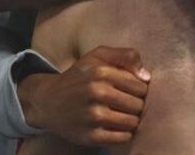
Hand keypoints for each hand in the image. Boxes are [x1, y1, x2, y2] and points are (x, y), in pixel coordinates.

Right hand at [17, 46, 150, 146]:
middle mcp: (97, 93)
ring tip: (122, 115)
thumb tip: (146, 76)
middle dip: (136, 105)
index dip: (140, 89)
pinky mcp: (90, 136)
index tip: (131, 90)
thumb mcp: (97, 56)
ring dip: (131, 120)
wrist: (47, 102)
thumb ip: (125, 56)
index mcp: (101, 72)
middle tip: (126, 104)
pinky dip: (124, 134)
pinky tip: (116, 127)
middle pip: (138, 105)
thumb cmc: (78, 77)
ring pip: (133, 122)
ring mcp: (93, 116)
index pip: (140, 86)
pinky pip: (122, 138)